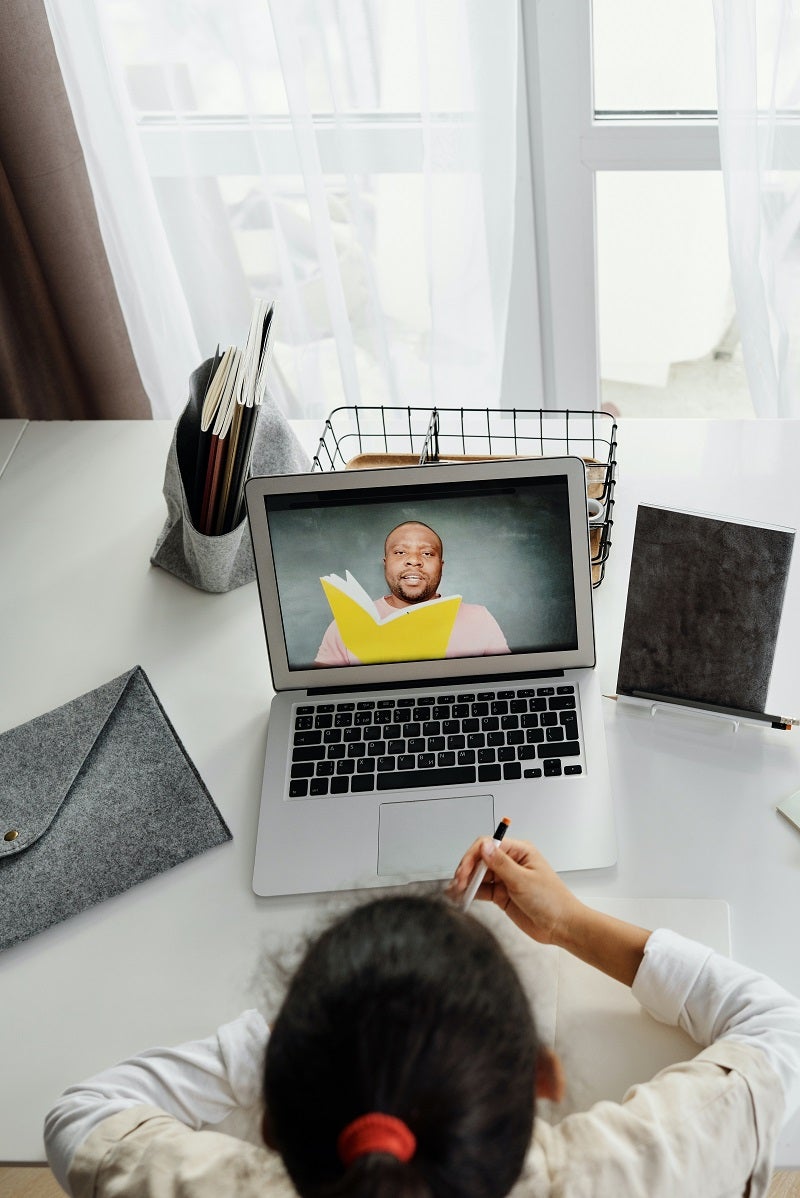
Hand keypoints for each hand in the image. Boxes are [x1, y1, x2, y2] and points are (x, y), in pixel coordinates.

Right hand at [450, 836, 651, 985]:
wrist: (561, 926)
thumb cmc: (552, 901)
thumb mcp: (524, 881)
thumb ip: (501, 864)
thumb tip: (484, 846)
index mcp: (520, 851)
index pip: (489, 845)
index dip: (474, 856)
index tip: (465, 871)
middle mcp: (511, 862)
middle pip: (481, 859)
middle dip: (467, 870)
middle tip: (459, 884)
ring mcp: (505, 879)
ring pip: (479, 875)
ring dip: (466, 882)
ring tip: (455, 892)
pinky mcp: (502, 895)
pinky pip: (482, 891)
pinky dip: (470, 893)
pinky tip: (460, 896)